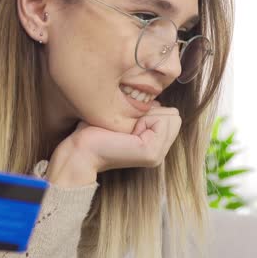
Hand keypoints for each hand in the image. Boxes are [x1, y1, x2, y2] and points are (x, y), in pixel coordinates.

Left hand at [57, 102, 182, 177]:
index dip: (151, 111)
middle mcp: (160, 153)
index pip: (173, 115)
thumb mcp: (127, 118)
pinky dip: (144, 119)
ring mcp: (157, 155)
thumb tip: (157, 103)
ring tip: (128, 129)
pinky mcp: (151, 152)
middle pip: (175, 115)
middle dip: (152, 112)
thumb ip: (147, 112)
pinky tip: (128, 132)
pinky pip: (161, 120)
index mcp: (155, 146)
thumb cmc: (95, 131)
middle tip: (129, 125)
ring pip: (171, 117)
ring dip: (148, 115)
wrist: (81, 151)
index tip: (129, 122)